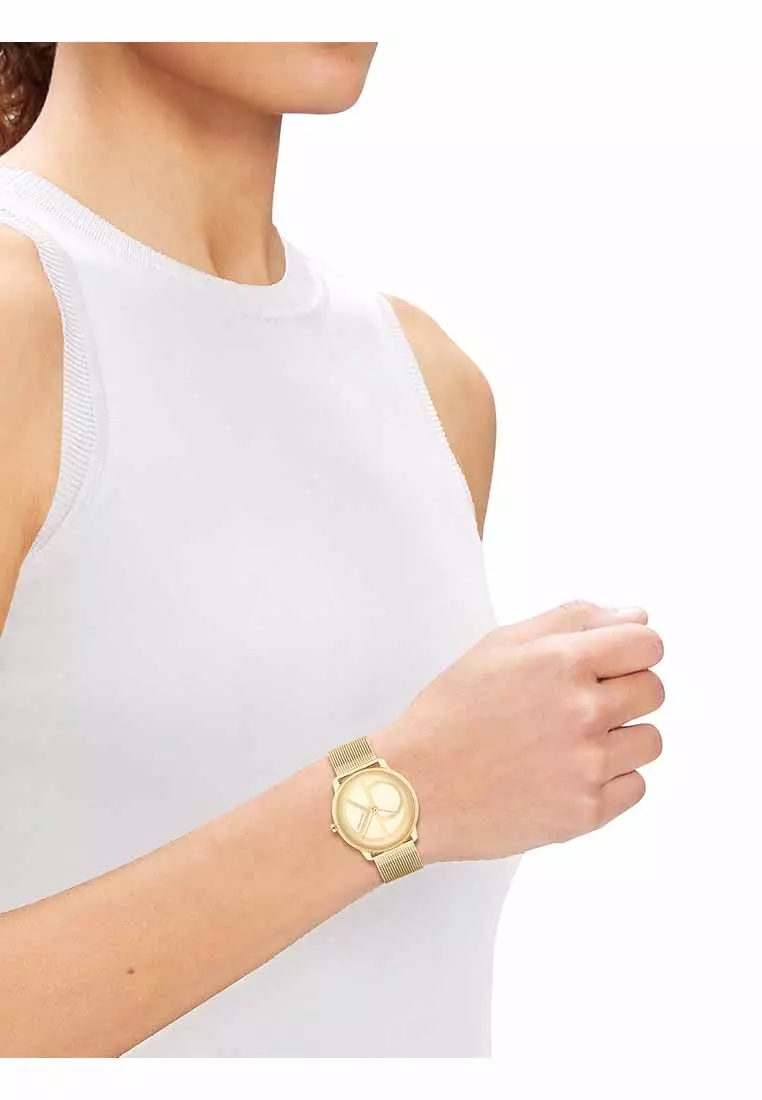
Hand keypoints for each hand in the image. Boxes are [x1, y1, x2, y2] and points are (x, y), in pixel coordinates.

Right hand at [376, 601, 664, 861]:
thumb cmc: (450, 714)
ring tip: (570, 742)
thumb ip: (572, 620)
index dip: (631, 650)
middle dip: (625, 691)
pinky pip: (636, 787)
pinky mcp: (587, 812)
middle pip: (653, 690)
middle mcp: (582, 711)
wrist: (414, 789)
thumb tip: (636, 615)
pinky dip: (612, 780)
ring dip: (621, 737)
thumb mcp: (499, 646)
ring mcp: (587, 765)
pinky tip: (569, 773)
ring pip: (650, 741)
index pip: (648, 644)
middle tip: (579, 704)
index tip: (612, 662)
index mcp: (561, 661)